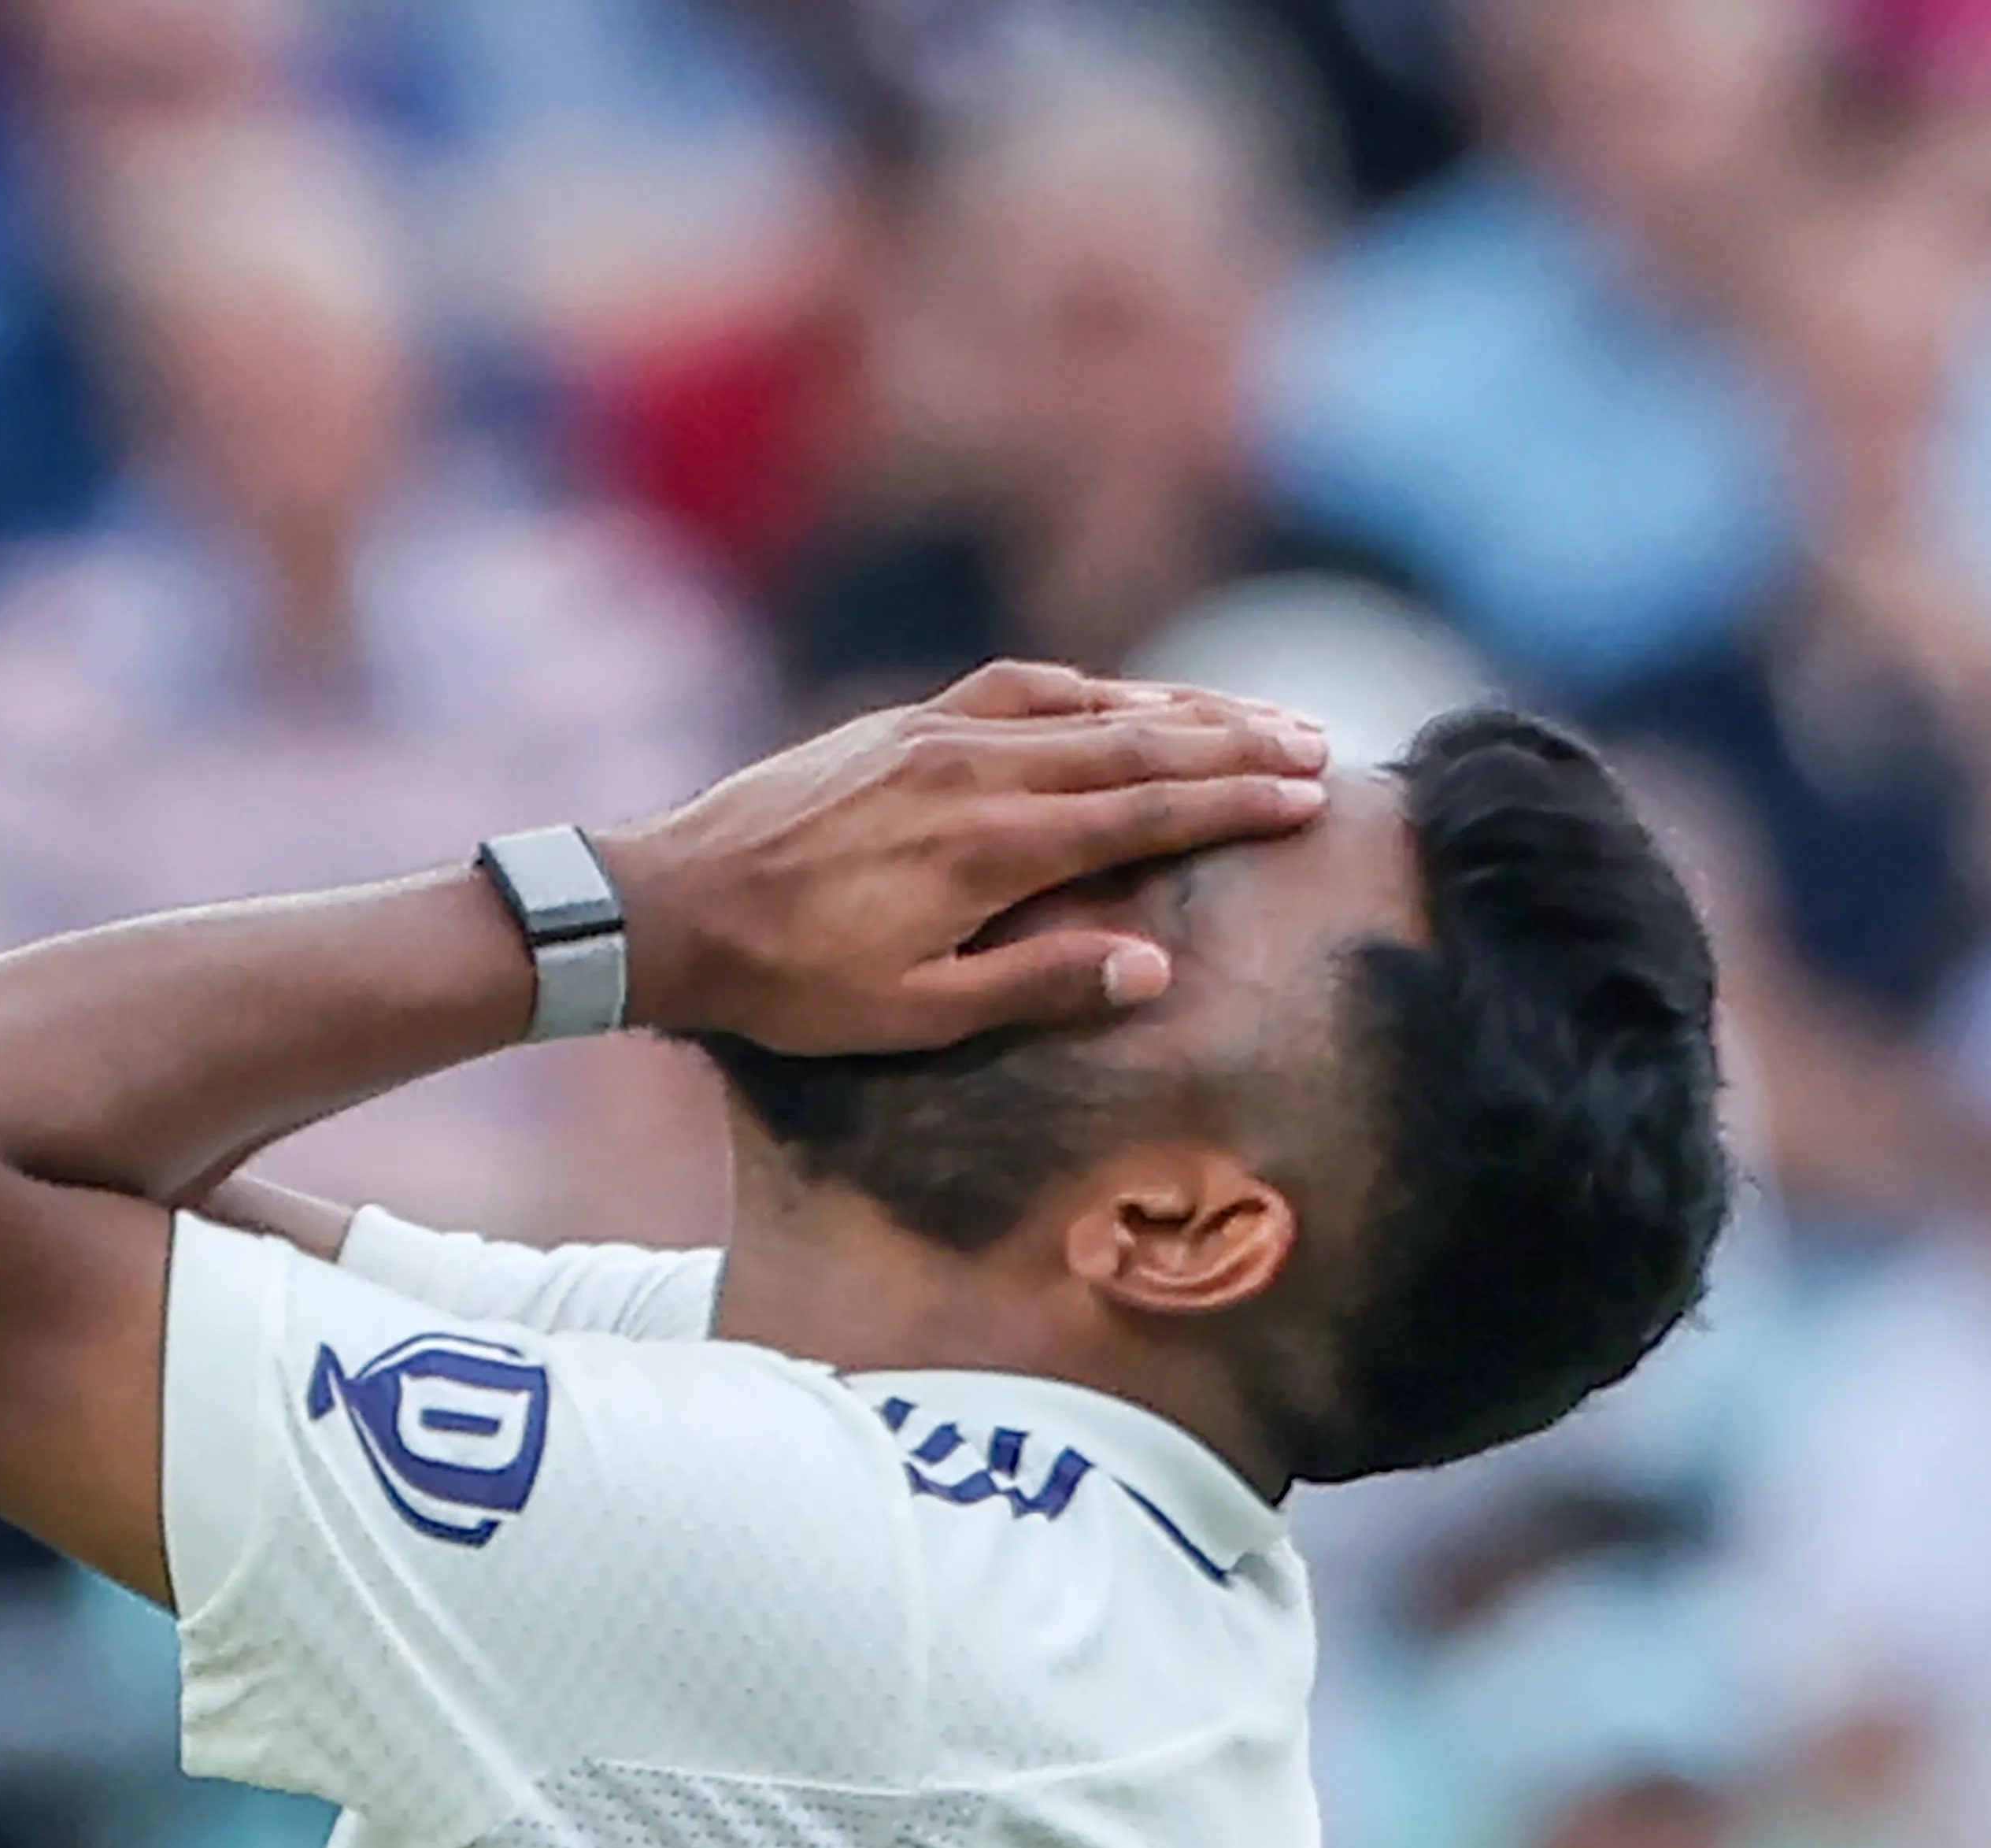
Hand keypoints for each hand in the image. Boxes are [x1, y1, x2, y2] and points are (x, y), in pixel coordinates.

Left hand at [591, 662, 1330, 1054]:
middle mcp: (974, 770)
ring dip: (1176, 706)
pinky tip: (1120, 699)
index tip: (1310, 797)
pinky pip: (1017, 689)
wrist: (670, 907)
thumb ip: (1036, 984)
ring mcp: (933, 734)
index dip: (1235, 802)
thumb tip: (1151, 966)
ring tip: (1252, 714)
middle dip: (1236, 740)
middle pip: (1136, 741)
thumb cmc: (788, 982)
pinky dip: (1089, 690)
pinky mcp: (897, 725)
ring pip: (1084, 703)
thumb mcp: (912, 1014)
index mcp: (991, 846)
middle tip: (1320, 745)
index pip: (1146, 811)